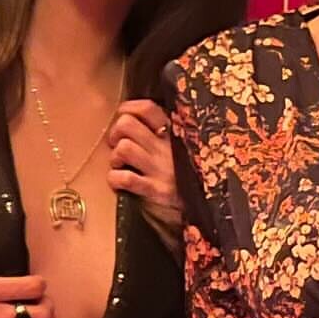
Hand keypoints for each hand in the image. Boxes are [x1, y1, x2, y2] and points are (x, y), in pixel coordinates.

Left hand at [107, 100, 180, 242]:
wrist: (204, 209)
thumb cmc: (187, 177)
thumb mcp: (183, 150)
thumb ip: (166, 133)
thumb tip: (133, 120)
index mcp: (175, 134)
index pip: (148, 108)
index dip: (129, 109)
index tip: (123, 117)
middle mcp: (167, 149)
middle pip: (127, 124)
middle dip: (115, 133)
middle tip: (117, 146)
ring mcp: (161, 170)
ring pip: (124, 148)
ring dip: (115, 157)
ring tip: (119, 165)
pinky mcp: (157, 191)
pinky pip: (126, 179)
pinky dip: (115, 179)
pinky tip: (118, 182)